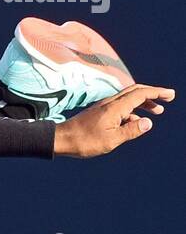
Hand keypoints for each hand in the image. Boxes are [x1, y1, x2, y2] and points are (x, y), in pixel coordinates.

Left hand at [55, 83, 174, 157]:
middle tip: (168, 99)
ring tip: (156, 112)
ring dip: (144, 103)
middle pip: (136, 91)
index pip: (141, 94)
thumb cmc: (85, 141)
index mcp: (116, 107)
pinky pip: (121, 107)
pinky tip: (135, 122)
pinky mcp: (100, 112)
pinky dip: (132, 111)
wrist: (62, 139)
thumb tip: (148, 123)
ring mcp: (104, 106)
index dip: (157, 93)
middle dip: (153, 94)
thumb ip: (131, 131)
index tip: (170, 95)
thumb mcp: (111, 140)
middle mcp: (111, 102)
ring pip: (129, 99)